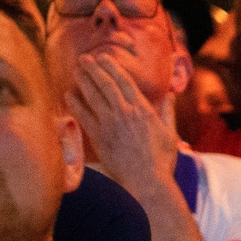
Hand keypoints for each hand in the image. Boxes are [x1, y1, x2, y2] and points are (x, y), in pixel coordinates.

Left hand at [67, 54, 181, 194]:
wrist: (147, 182)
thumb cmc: (162, 160)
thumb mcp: (170, 133)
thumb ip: (168, 112)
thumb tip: (171, 96)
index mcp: (143, 109)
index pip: (124, 82)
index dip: (112, 67)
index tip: (103, 58)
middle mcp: (125, 113)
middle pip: (106, 84)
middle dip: (94, 68)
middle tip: (84, 59)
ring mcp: (110, 124)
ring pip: (93, 96)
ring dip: (84, 80)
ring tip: (76, 70)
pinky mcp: (99, 137)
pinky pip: (84, 115)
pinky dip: (75, 103)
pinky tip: (68, 94)